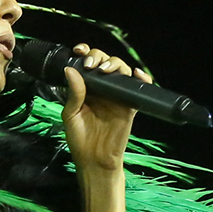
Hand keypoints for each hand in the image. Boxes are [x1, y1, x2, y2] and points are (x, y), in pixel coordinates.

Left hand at [61, 43, 151, 171]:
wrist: (94, 160)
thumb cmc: (79, 139)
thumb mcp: (70, 115)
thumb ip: (74, 93)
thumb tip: (70, 70)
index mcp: (85, 88)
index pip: (87, 64)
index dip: (86, 53)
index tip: (79, 51)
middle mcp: (102, 89)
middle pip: (105, 62)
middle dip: (99, 56)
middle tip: (91, 65)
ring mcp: (117, 96)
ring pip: (121, 71)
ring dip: (116, 64)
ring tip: (106, 70)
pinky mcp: (130, 106)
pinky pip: (138, 89)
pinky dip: (141, 79)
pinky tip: (137, 74)